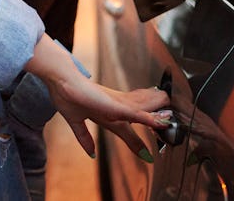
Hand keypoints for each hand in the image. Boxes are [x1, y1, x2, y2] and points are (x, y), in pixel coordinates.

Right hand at [25, 36, 168, 158]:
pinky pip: (137, 113)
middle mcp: (115, 109)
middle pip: (140, 116)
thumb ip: (84, 137)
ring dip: (159, 117)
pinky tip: (162, 122)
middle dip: (155, 121)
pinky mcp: (116, 104)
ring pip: (144, 112)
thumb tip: (90, 153)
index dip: (138, 140)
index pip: (127, 127)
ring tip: (172, 119)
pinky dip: (150, 118)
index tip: (147, 154)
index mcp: (105, 113)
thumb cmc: (65, 94)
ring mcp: (117, 105)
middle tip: (170, 125)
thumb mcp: (75, 121)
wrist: (60, 80)